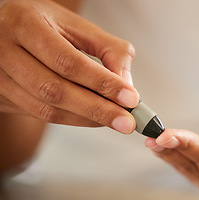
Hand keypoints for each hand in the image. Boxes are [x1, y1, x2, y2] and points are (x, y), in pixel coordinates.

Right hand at [0, 0, 138, 133]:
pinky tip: (93, 117)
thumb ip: (108, 49)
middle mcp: (4, 49)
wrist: (4, 29)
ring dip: (86, 119)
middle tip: (127, 121)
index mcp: (25, 23)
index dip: (101, 83)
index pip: (68, 61)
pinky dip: (72, 119)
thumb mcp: (76, 25)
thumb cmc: (44, 24)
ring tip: (115, 121)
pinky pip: (40, 115)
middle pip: (54, 90)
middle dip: (97, 109)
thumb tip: (126, 85)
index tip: (130, 98)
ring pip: (46, 109)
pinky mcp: (0, 97)